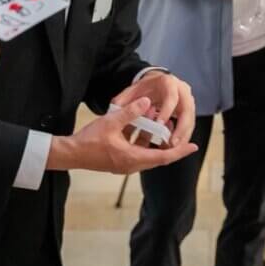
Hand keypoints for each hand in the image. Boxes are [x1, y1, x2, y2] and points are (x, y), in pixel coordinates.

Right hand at [46, 98, 197, 173]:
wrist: (71, 153)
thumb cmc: (89, 140)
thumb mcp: (111, 122)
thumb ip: (131, 112)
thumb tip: (147, 101)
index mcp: (133, 158)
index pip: (163, 157)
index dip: (180, 151)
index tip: (193, 146)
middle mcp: (132, 165)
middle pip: (158, 156)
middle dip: (169, 143)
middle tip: (181, 131)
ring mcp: (125, 164)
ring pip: (147, 152)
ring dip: (154, 138)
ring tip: (160, 121)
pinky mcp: (119, 160)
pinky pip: (138, 151)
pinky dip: (143, 139)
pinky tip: (142, 124)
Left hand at [111, 71, 194, 146]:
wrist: (155, 83)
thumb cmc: (143, 88)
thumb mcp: (131, 92)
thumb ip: (124, 101)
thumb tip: (117, 109)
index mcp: (168, 82)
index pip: (171, 97)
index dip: (166, 111)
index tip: (159, 124)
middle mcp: (182, 90)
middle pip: (187, 110)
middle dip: (180, 129)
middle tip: (171, 143)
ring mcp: (187, 100)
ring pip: (190, 120)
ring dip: (183, 136)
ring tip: (172, 148)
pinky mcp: (188, 111)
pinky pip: (188, 126)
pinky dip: (182, 136)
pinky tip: (173, 146)